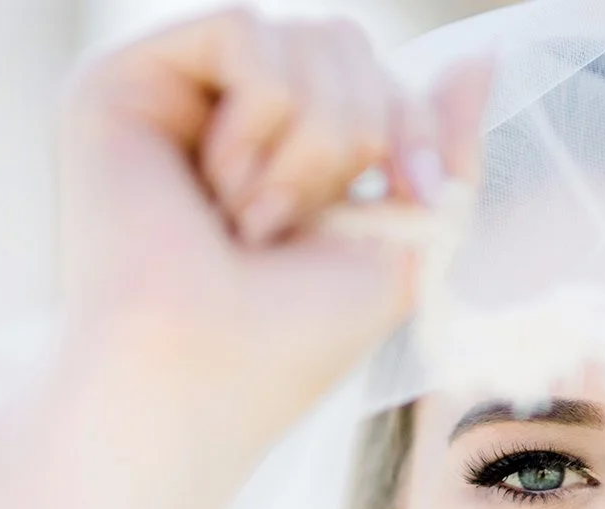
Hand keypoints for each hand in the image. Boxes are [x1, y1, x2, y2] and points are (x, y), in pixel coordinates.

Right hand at [56, 7, 488, 471]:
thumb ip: (443, 146)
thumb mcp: (407, 238)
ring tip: (252, 222)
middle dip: (359, 135)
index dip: (413, 126)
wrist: (200, 378)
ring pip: (301, 34)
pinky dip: (262, 117)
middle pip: (344, 41)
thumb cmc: (295, 337)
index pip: (376, 75)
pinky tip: (220, 189)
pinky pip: (243, 28)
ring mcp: (172, 94)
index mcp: (284, 148)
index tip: (413, 199)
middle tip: (301, 227)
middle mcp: (224, 113)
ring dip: (309, 145)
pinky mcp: (121, 79)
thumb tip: (482, 56)